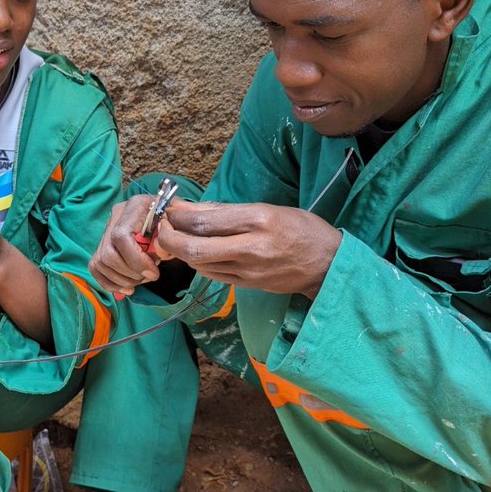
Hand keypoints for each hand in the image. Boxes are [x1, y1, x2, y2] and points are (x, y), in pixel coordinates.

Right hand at [88, 194, 174, 296]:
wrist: (168, 218)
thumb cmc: (174, 223)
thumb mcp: (178, 227)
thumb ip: (170, 238)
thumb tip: (157, 254)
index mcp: (135, 206)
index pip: (121, 236)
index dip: (135, 260)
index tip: (153, 273)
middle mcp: (117, 216)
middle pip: (108, 253)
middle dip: (129, 273)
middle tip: (148, 278)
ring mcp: (107, 230)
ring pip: (100, 262)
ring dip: (121, 280)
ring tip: (140, 280)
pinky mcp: (103, 244)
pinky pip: (95, 267)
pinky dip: (109, 282)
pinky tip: (126, 288)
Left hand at [157, 201, 341, 298]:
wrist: (327, 265)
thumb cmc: (300, 229)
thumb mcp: (267, 209)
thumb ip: (225, 210)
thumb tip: (187, 206)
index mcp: (257, 221)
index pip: (204, 221)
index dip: (178, 217)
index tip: (170, 211)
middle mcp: (251, 247)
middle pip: (194, 248)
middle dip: (169, 239)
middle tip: (163, 229)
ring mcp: (248, 270)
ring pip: (198, 264)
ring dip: (181, 251)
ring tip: (178, 238)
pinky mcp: (246, 285)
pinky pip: (211, 274)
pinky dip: (198, 262)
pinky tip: (198, 252)